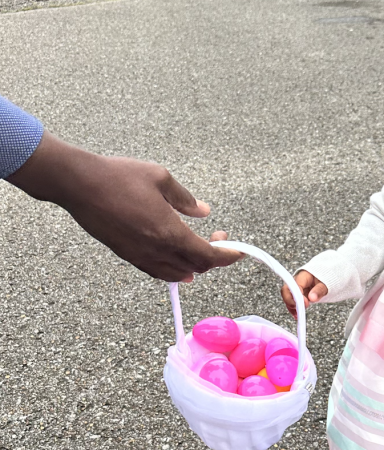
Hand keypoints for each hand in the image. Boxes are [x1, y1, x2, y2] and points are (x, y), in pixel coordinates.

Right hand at [8, 132, 241, 282]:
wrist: (78, 184)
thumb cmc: (119, 176)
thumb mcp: (161, 178)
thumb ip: (185, 199)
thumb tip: (203, 211)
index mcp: (169, 232)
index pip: (207, 256)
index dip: (227, 256)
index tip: (239, 251)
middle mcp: (156, 250)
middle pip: (195, 267)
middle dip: (213, 257)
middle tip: (218, 236)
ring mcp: (139, 255)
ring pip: (175, 273)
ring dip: (193, 265)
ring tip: (200, 247)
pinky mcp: (126, 254)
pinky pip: (156, 271)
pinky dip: (173, 269)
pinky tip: (176, 259)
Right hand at [281, 269, 327, 319]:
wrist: (325, 277)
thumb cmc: (324, 278)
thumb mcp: (325, 284)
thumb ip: (319, 290)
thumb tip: (312, 298)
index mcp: (303, 275)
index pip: (295, 285)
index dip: (298, 295)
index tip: (305, 303)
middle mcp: (296, 281)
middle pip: (286, 290)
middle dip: (290, 301)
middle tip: (298, 310)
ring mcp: (295, 288)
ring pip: (287, 297)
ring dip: (291, 307)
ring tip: (298, 315)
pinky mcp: (296, 295)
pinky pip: (292, 301)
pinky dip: (294, 309)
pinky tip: (297, 315)